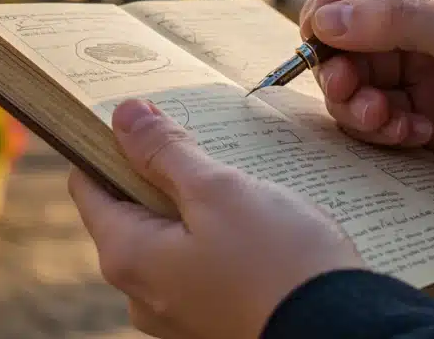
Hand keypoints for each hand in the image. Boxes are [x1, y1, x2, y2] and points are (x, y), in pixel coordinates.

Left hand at [69, 99, 363, 338]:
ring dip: (197, 207)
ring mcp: (176, 314)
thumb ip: (165, 152)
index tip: (140, 118)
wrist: (346, 334)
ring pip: (171, 239)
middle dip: (162, 173)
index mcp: (127, 257)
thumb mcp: (218, 191)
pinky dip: (218, 240)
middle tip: (203, 144)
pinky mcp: (212, 321)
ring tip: (240, 185)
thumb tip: (124, 116)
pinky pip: (200, 267)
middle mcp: (140, 294)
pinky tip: (256, 224)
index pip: (88, 185)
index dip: (106, 145)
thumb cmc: (280, 264)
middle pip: (130, 211)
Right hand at [299, 0, 433, 246]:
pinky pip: (371, 110)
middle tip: (342, 85)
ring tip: (380, 120)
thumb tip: (326, 20)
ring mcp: (427, 62)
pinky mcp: (423, 111)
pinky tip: (413, 138)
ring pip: (352, 67)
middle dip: (339, 52)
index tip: (322, 23)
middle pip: (349, 14)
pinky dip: (378, 126)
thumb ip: (403, 22)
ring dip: (353, 96)